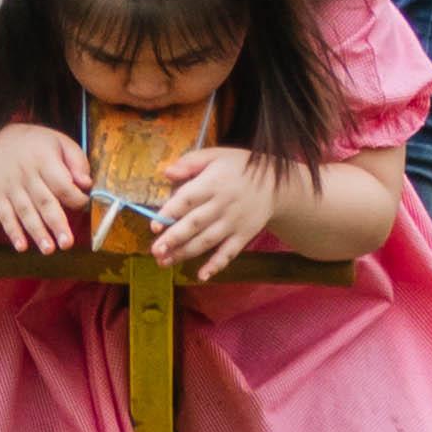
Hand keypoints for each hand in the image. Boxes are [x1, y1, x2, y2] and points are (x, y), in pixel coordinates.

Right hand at [0, 121, 89, 252]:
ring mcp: (10, 188)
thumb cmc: (39, 144)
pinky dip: (13, 232)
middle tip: (67, 243)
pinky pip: (5, 216)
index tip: (85, 206)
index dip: (75, 198)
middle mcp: (26, 176)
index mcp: (44, 160)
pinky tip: (22, 247)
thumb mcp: (61, 142)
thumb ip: (76, 162)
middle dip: (56, 224)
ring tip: (49, 250)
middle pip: (44, 202)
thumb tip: (87, 184)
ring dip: (37, 233)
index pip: (62, 184)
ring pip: (25, 213)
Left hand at [150, 143, 285, 276]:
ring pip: (207, 240)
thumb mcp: (217, 155)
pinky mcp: (244, 234)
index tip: (154, 225)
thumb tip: (166, 173)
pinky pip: (230, 251)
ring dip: (185, 253)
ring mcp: (235, 221)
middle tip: (155, 251)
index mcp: (214, 182)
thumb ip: (190, 162)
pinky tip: (202, 275)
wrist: (277, 182)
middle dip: (174, 238)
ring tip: (164, 262)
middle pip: (195, 223)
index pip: (188, 198)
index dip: (170, 212)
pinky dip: (217, 264)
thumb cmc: (240, 167)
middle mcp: (223, 204)